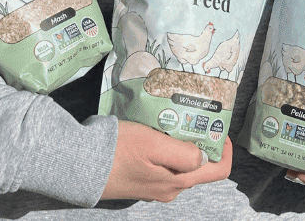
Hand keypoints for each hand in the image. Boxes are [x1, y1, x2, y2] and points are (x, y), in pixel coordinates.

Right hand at [101, 120, 232, 201]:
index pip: (217, 172)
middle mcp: (168, 189)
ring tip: (175, 118)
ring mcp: (153, 187)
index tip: (218, 127)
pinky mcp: (139, 180)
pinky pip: (162, 165)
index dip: (225, 149)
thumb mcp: (153, 145)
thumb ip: (183, 154)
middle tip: (193, 116)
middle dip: (202, 142)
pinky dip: (165, 148)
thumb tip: (205, 156)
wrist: (79, 165)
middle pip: (198, 166)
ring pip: (179, 164)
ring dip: (182, 143)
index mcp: (177, 182)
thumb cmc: (117, 151)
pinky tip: (155, 131)